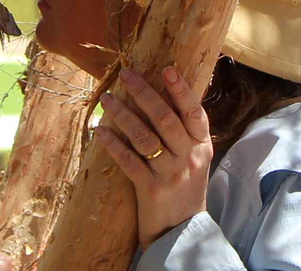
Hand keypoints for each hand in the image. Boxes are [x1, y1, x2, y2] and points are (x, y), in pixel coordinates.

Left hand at [97, 67, 212, 247]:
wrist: (182, 231)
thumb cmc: (185, 188)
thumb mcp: (194, 159)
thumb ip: (185, 133)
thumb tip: (165, 96)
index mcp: (201, 146)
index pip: (194, 112)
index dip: (181, 90)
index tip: (167, 69)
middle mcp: (188, 157)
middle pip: (165, 119)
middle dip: (144, 93)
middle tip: (126, 75)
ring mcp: (170, 174)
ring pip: (145, 138)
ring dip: (123, 115)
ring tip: (107, 99)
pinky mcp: (150, 190)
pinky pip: (129, 162)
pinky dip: (113, 145)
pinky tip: (100, 132)